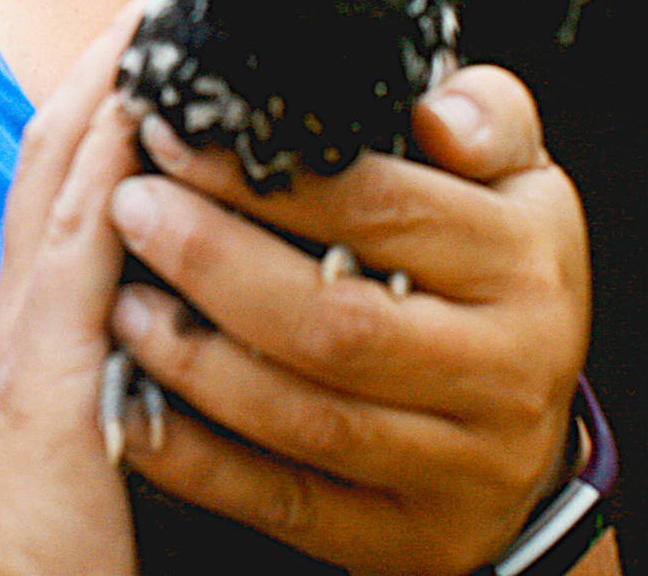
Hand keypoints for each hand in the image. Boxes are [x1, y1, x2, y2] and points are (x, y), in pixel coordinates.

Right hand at [0, 0, 163, 575]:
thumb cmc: (53, 520)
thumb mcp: (89, 401)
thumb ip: (125, 332)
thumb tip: (184, 284)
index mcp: (39, 305)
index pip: (68, 168)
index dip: (107, 88)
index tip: (156, 27)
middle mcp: (25, 295)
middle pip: (60, 141)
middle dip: (113, 55)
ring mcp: (28, 322)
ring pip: (66, 170)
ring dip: (115, 82)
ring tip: (165, 10)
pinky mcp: (46, 364)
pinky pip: (80, 244)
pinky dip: (109, 168)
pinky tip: (147, 114)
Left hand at [106, 65, 587, 575]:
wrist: (527, 417)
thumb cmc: (493, 266)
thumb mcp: (514, 176)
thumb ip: (482, 116)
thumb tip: (433, 113)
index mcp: (524, 265)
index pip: (381, 211)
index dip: (266, 179)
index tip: (171, 136)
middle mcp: (506, 373)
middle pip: (336, 325)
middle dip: (213, 263)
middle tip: (131, 209)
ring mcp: (462, 468)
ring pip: (306, 421)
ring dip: (196, 362)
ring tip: (120, 302)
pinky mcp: (410, 538)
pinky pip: (285, 503)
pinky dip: (198, 462)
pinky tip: (132, 411)